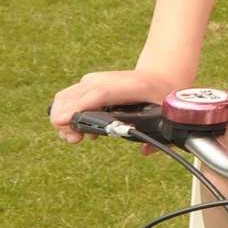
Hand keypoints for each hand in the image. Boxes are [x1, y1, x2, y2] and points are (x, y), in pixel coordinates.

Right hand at [49, 68, 188, 143]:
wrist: (158, 76)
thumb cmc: (161, 96)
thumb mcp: (166, 113)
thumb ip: (163, 135)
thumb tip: (144, 151)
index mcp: (131, 85)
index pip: (100, 94)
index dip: (79, 107)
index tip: (64, 122)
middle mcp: (106, 79)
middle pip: (73, 96)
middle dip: (66, 120)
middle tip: (76, 139)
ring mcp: (94, 80)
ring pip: (64, 97)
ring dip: (61, 119)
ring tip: (76, 137)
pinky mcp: (86, 84)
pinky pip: (66, 98)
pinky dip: (64, 114)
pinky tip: (78, 130)